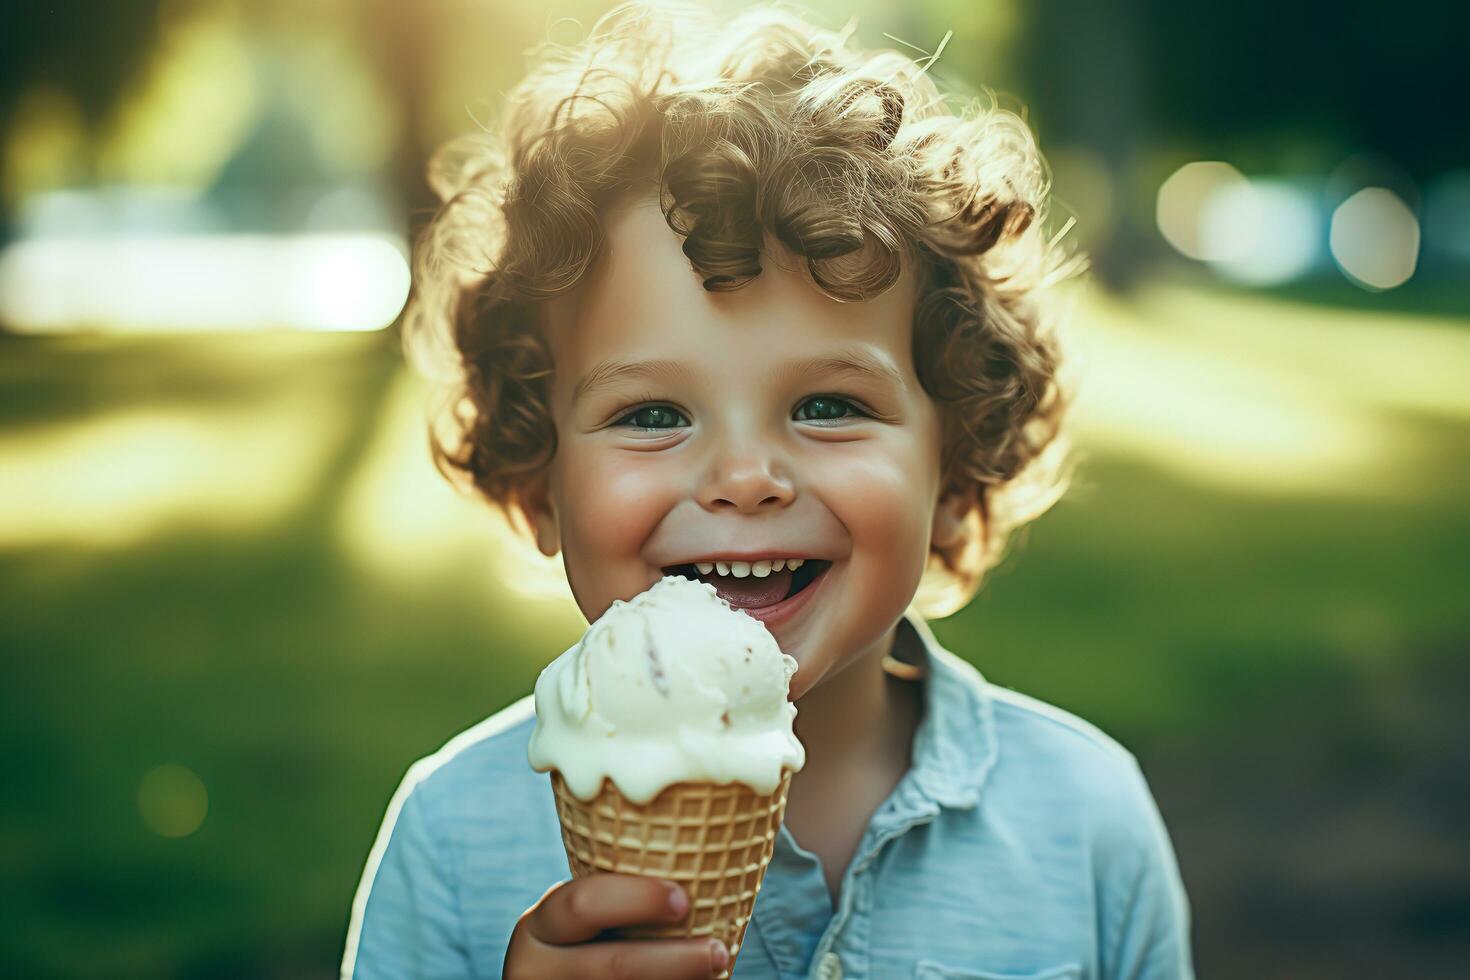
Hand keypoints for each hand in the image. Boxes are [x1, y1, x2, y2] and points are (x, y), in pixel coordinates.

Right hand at [504, 874, 729, 978]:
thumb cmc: (590, 936)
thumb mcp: (582, 916)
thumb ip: (614, 895)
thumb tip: (700, 845)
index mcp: (539, 926)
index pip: (582, 905)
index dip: (636, 900)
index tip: (682, 898)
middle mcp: (537, 968)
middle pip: (613, 966)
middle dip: (674, 960)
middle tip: (717, 951)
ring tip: (718, 971)